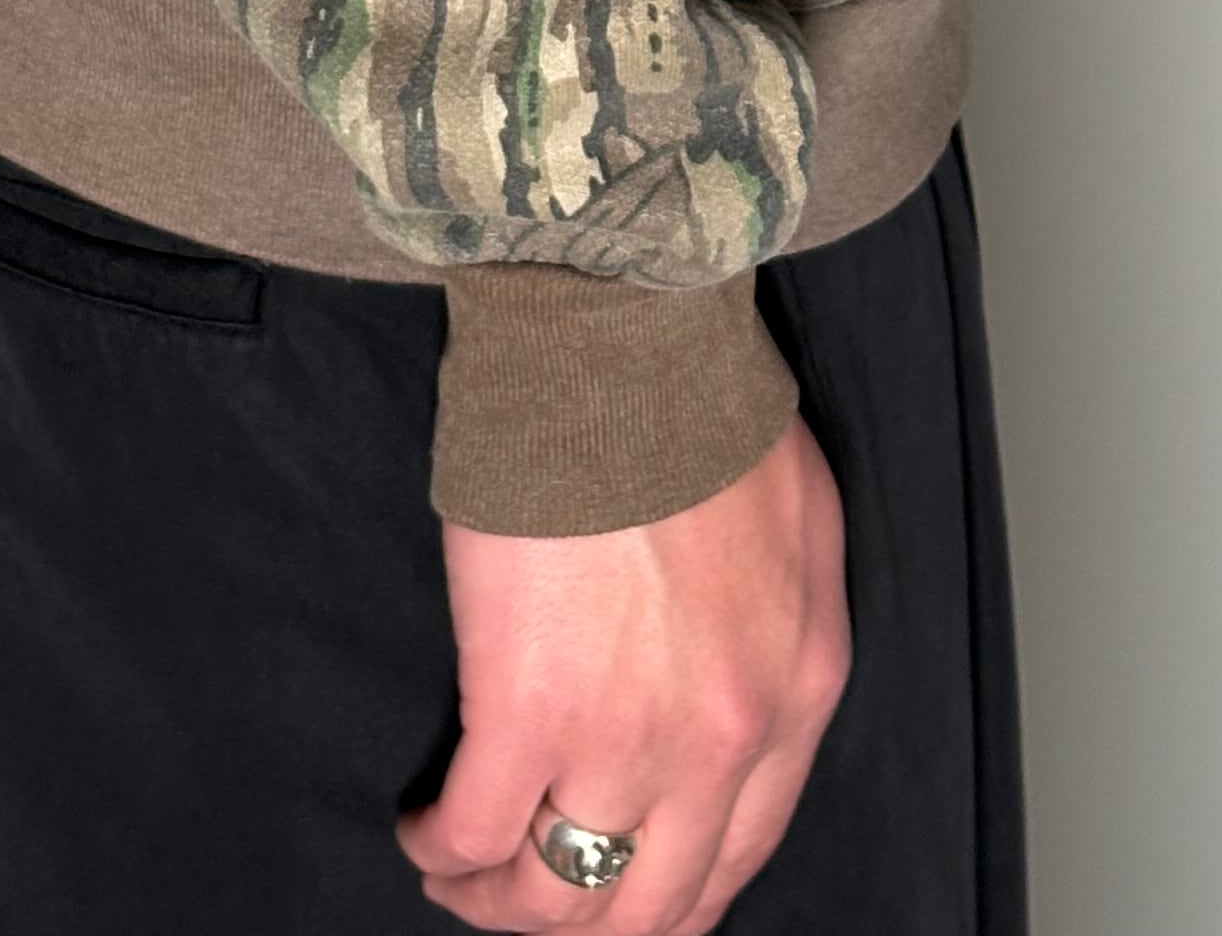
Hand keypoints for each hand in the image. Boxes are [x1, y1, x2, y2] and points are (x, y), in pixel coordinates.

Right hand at [395, 415, 851, 935]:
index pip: (735, 861)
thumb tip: (737, 671)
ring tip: (459, 870)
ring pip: (558, 893)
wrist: (623, 343)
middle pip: (648, 907)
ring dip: (500, 901)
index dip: (665, 896)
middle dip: (581, 922)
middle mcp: (722, 745)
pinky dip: (441, 849)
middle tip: (528, 892)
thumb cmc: (700, 403)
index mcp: (793, 697)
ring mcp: (626, 740)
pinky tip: (422, 830)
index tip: (617, 883)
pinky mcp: (526, 713)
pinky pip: (474, 833)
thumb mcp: (799, 527)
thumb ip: (782, 627)